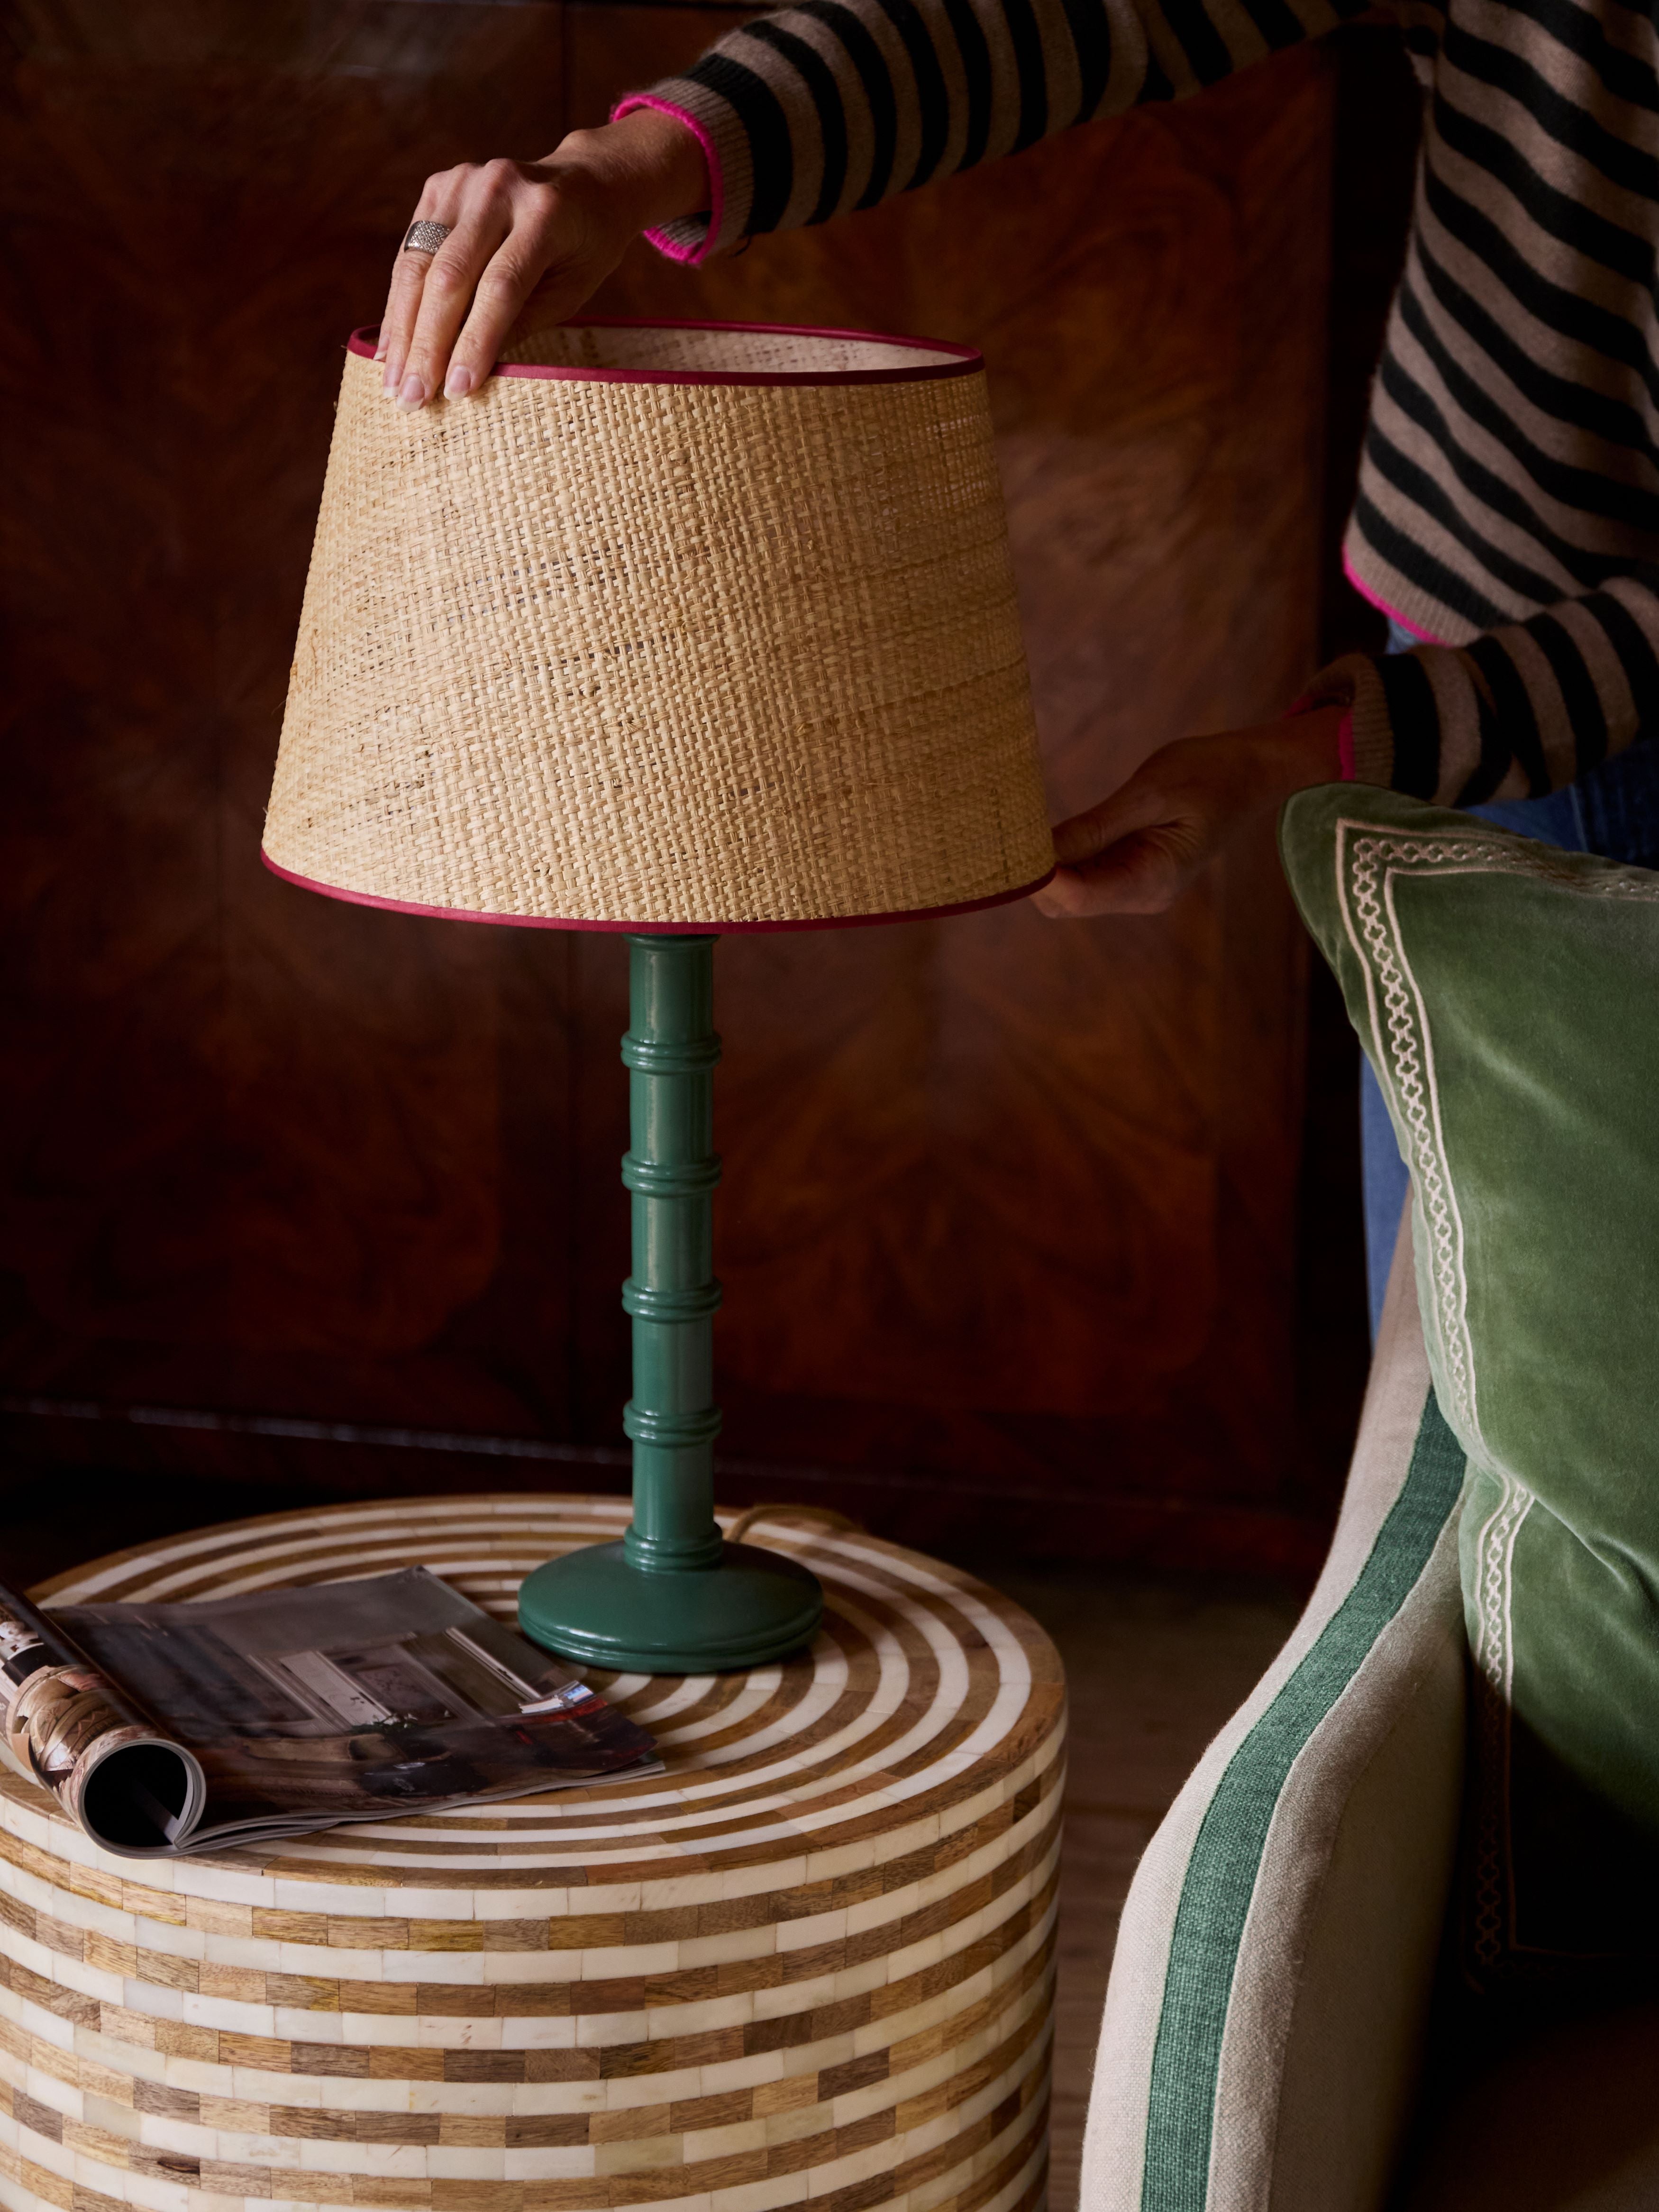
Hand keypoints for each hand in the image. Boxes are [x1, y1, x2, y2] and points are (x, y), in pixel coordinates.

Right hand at [378, 107, 709, 409]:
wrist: (587, 181)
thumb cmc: (586, 249)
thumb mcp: (572, 290)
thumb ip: (523, 323)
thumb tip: (467, 373)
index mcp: (544, 215)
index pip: (500, 286)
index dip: (474, 341)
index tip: (456, 392)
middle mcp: (498, 189)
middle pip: (450, 275)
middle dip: (427, 344)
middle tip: (411, 399)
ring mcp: (463, 181)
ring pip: (419, 264)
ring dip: (402, 329)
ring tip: (393, 383)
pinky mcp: (439, 185)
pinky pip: (411, 251)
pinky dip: (399, 303)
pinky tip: (392, 346)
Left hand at [1031, 708, 1345, 918]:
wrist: (1249, 773)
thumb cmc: (1207, 773)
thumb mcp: (1149, 793)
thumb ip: (1096, 826)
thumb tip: (1043, 851)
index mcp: (1153, 879)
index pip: (1075, 896)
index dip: (1037, 876)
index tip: (1010, 844)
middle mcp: (1144, 895)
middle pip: (1065, 903)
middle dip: (1037, 874)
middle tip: (1011, 829)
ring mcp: (1139, 889)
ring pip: (1071, 894)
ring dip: (1049, 866)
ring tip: (1029, 826)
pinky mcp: (1134, 874)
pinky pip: (1087, 876)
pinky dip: (1066, 858)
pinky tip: (1053, 831)